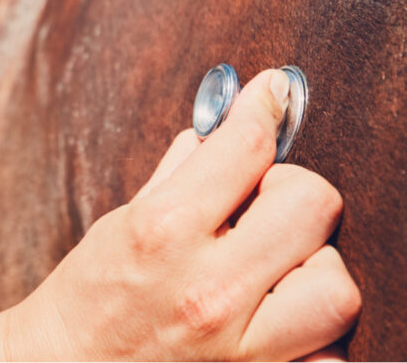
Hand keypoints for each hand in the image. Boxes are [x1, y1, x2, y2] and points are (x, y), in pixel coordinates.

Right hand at [6, 70, 360, 360]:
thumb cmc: (91, 293)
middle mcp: (207, 289)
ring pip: (337, 287)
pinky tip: (279, 313)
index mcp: (164, 229)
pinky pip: (333, 355)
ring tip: (276, 264)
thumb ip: (182, 168)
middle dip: (290, 189)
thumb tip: (225, 125)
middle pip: (312, 203)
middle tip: (260, 202)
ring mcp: (239, 350)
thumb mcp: (125, 217)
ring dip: (313, 263)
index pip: (246, 147)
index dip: (264, 105)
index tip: (273, 91)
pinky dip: (316, 330)